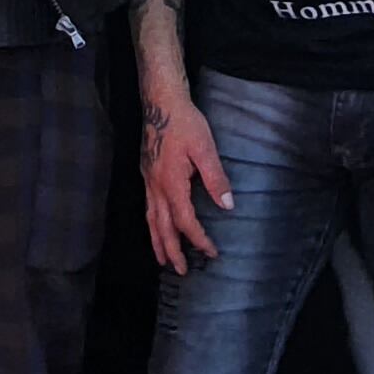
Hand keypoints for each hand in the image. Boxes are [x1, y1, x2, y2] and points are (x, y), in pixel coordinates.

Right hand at [141, 87, 233, 271]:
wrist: (160, 102)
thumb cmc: (185, 122)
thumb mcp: (205, 148)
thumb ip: (216, 178)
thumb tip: (227, 205)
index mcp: (171, 183)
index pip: (185, 221)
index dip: (197, 239)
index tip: (211, 252)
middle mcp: (156, 187)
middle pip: (163, 228)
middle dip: (172, 251)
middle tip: (180, 271)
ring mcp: (148, 182)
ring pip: (151, 220)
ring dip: (157, 242)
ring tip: (162, 260)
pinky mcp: (146, 175)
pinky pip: (148, 209)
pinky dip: (151, 225)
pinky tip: (155, 228)